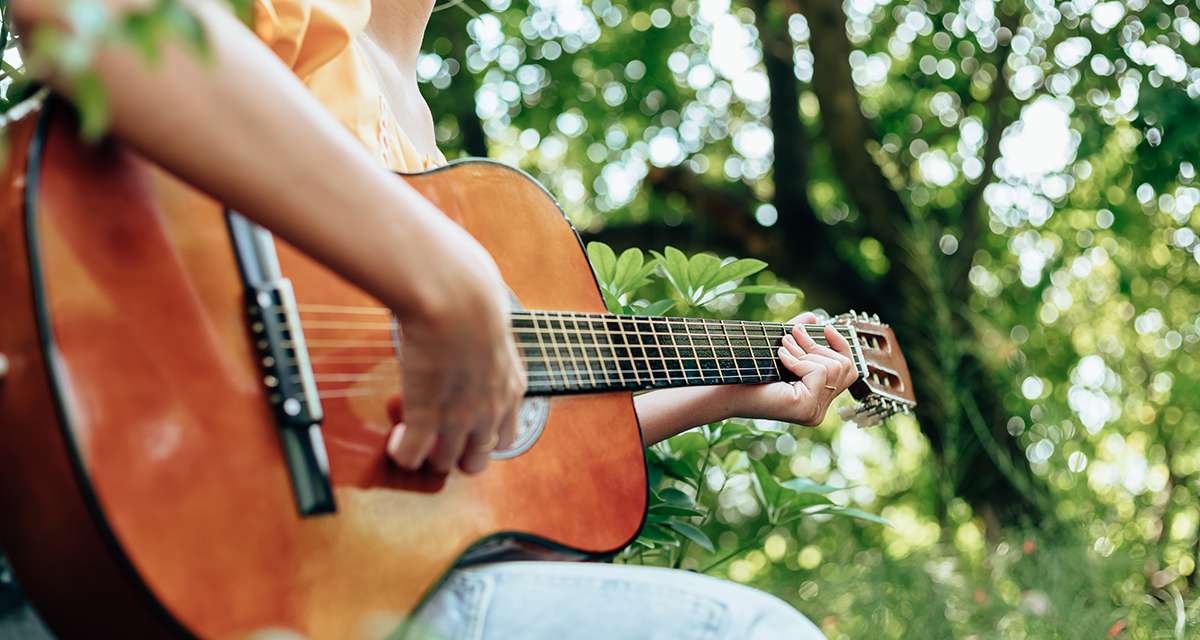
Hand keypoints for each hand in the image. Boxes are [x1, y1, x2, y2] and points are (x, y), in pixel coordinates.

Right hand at [384, 235, 525, 474]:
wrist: (457, 298)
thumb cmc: (473, 296)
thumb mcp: (492, 324)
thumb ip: (486, 336)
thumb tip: (476, 315)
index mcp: (510, 388)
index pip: (505, 438)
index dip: (481, 437)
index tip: (463, 424)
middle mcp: (490, 410)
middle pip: (476, 460)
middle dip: (455, 454)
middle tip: (435, 438)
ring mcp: (460, 419)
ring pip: (444, 463)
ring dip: (426, 454)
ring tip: (410, 435)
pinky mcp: (428, 417)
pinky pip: (413, 456)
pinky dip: (402, 452)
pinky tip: (396, 438)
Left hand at [726, 312, 858, 425]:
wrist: (722, 389)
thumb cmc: (747, 372)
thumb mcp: (781, 351)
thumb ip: (799, 337)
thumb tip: (814, 317)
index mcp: (815, 401)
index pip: (848, 372)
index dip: (842, 347)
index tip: (827, 327)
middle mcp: (817, 411)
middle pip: (843, 367)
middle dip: (817, 346)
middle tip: (791, 336)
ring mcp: (813, 413)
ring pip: (832, 368)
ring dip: (805, 352)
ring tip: (782, 348)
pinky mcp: (805, 408)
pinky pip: (818, 372)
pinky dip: (799, 360)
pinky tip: (780, 358)